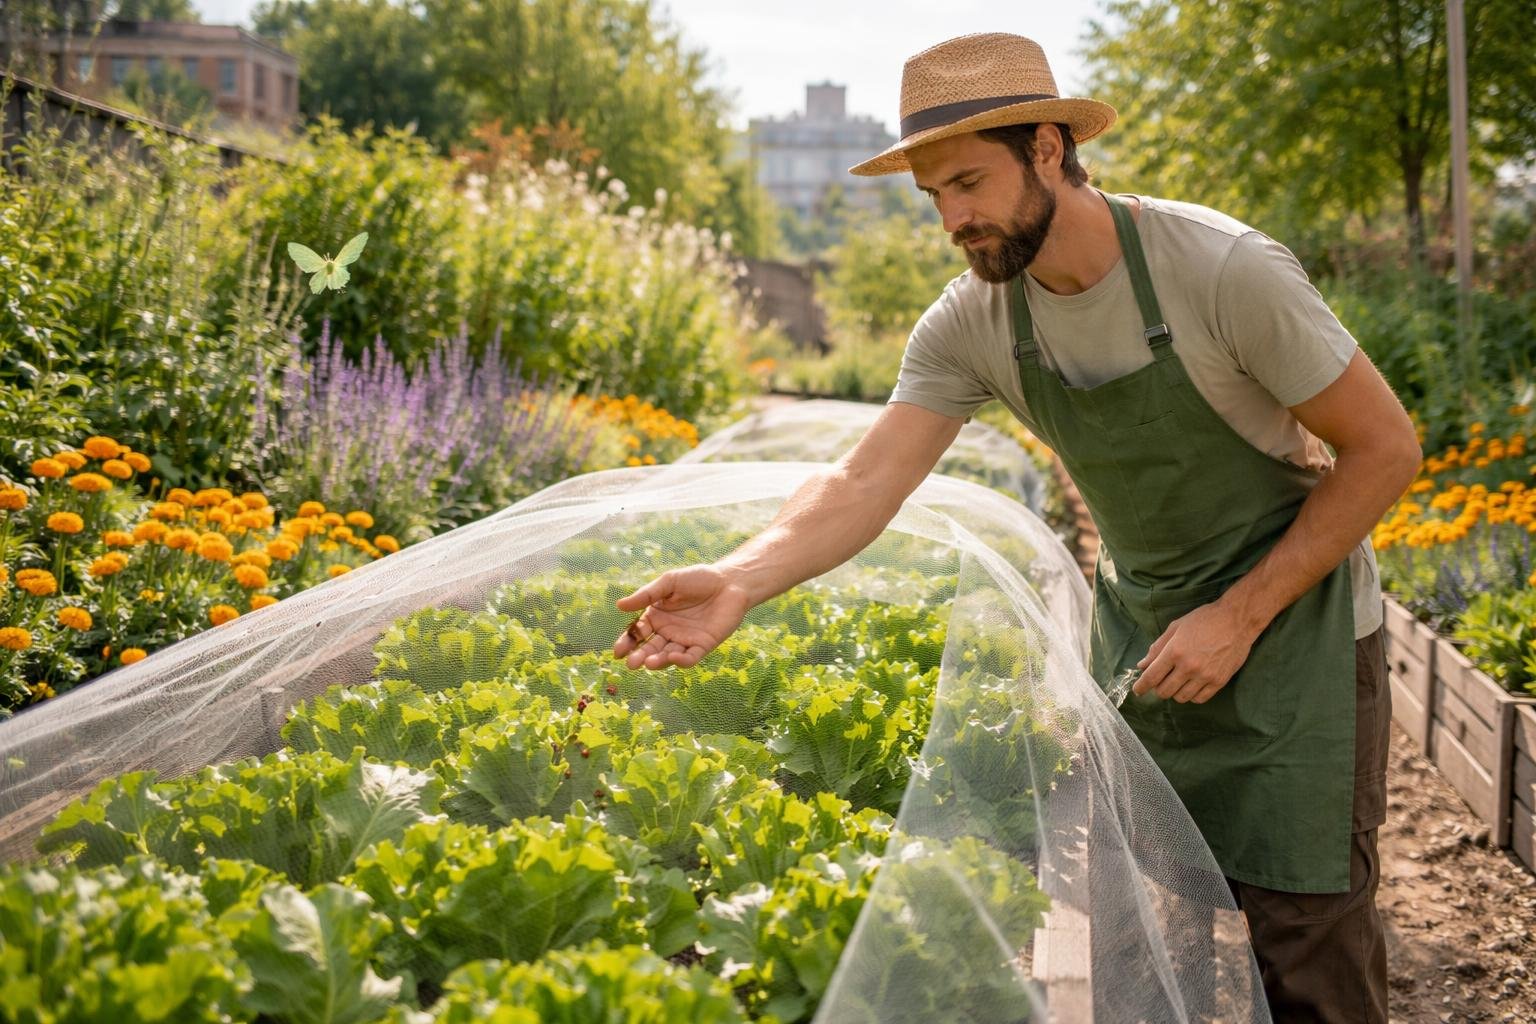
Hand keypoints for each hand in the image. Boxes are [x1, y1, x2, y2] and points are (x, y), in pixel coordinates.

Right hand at [612, 563, 752, 669]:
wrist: (730, 582)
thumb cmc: (698, 579)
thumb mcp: (669, 583)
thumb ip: (647, 595)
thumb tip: (619, 606)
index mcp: (657, 617)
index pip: (638, 633)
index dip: (627, 643)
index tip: (618, 651)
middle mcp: (668, 631)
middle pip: (650, 648)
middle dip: (640, 657)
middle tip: (631, 664)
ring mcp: (685, 640)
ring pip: (667, 656)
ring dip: (658, 661)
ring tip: (649, 663)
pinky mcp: (703, 646)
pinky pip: (690, 657)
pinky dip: (682, 660)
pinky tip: (674, 657)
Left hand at [1132, 600, 1259, 703]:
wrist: (1237, 620)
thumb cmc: (1204, 620)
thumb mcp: (1176, 627)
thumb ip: (1157, 647)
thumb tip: (1142, 665)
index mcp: (1175, 651)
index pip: (1151, 677)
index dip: (1141, 687)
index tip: (1137, 690)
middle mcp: (1189, 667)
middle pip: (1164, 691)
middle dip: (1158, 688)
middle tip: (1160, 681)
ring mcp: (1205, 676)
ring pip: (1181, 697)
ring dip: (1174, 692)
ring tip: (1177, 681)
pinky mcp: (1219, 681)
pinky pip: (1199, 699)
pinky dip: (1191, 695)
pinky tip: (1191, 686)